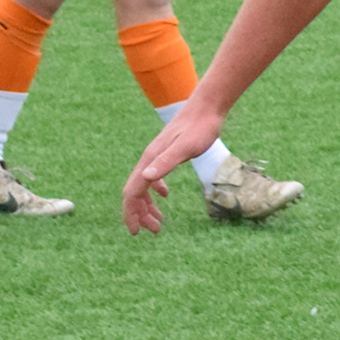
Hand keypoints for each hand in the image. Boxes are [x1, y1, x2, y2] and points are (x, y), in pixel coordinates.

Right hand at [124, 105, 226, 232]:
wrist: (207, 107)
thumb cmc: (200, 128)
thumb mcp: (186, 148)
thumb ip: (167, 162)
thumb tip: (146, 179)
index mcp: (150, 161)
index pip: (132, 192)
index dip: (132, 213)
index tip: (137, 232)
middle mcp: (149, 159)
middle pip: (135, 192)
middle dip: (140, 214)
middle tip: (155, 231)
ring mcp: (156, 156)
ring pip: (144, 186)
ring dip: (148, 206)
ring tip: (160, 221)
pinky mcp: (166, 153)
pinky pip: (154, 177)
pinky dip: (156, 191)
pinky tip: (166, 196)